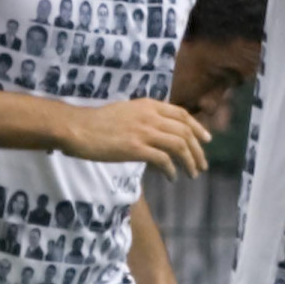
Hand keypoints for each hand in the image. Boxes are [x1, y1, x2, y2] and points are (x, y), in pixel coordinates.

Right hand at [56, 98, 210, 179]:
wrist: (78, 128)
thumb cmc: (97, 122)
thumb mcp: (126, 112)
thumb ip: (144, 118)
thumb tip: (158, 132)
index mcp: (148, 105)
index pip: (182, 114)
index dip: (197, 127)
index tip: (206, 140)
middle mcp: (150, 116)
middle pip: (185, 132)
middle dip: (198, 150)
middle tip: (201, 164)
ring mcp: (144, 132)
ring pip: (179, 146)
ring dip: (189, 162)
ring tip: (192, 174)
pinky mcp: (136, 148)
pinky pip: (164, 160)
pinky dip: (172, 170)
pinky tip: (172, 178)